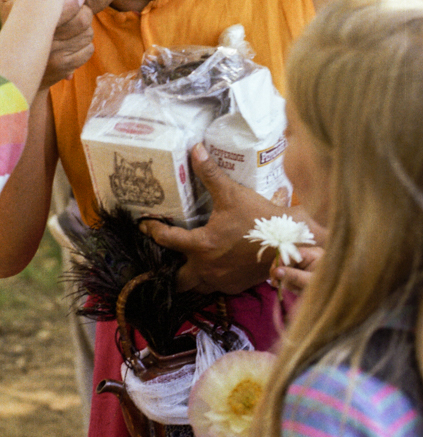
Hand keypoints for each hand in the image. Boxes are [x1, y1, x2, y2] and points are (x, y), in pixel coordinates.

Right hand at [0, 0, 93, 87]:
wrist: (12, 71)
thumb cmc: (14, 28)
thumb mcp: (10, 3)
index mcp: (32, 23)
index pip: (67, 11)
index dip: (76, 2)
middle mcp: (45, 43)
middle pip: (84, 21)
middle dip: (84, 13)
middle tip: (79, 10)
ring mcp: (55, 58)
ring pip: (88, 35)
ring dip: (84, 30)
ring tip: (74, 26)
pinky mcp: (64, 69)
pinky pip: (88, 51)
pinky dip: (84, 46)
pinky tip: (74, 42)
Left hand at [141, 144, 284, 293]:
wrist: (291, 244)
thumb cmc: (260, 219)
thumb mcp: (233, 193)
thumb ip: (211, 173)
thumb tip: (196, 149)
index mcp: (202, 245)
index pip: (167, 240)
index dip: (152, 230)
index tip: (144, 224)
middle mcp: (207, 268)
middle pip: (177, 279)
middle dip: (167, 270)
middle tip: (163, 255)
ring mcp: (222, 281)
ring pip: (196, 285)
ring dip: (188, 275)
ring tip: (186, 261)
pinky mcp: (236, 286)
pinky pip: (216, 287)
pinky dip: (210, 278)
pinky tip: (213, 266)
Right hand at [272, 244, 323, 294]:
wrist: (340, 299)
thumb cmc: (328, 289)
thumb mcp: (309, 282)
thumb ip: (293, 276)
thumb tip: (275, 271)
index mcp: (313, 253)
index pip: (291, 252)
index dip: (280, 262)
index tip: (273, 275)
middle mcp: (309, 255)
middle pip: (287, 259)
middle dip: (281, 272)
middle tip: (275, 284)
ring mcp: (306, 263)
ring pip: (287, 268)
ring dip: (285, 279)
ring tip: (288, 289)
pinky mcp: (304, 271)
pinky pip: (291, 274)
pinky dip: (289, 282)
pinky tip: (290, 289)